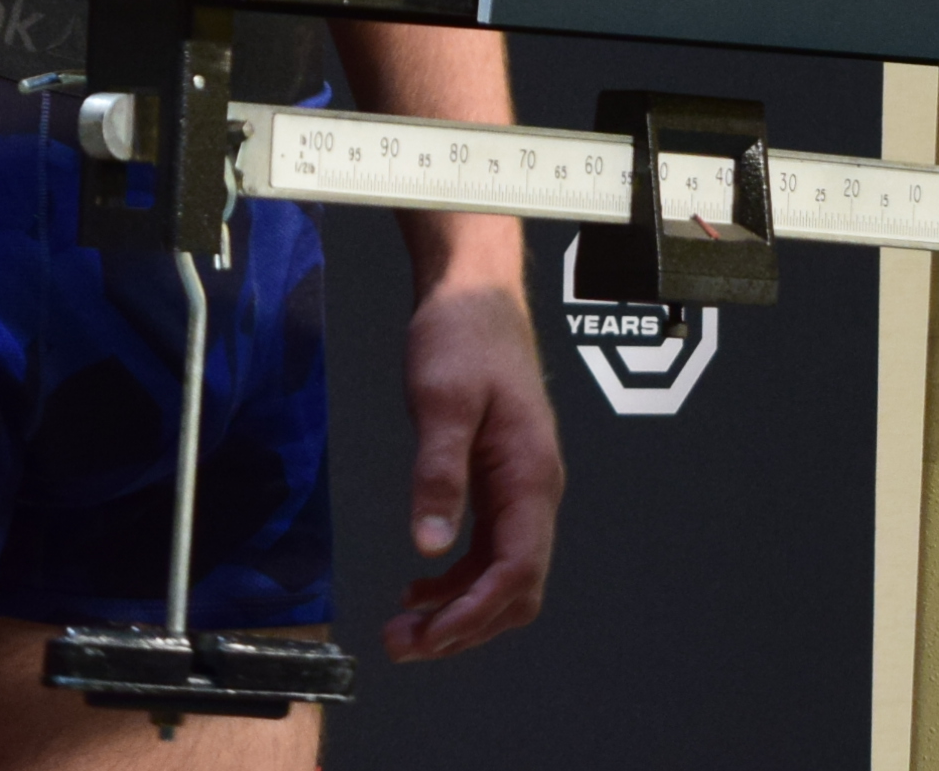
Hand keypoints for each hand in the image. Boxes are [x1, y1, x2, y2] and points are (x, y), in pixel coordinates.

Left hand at [381, 273, 559, 658]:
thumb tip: (427, 546)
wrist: (475, 293)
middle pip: (514, 586)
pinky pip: (490, 547)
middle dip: (464, 626)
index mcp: (530, 476)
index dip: (474, 614)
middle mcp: (535, 490)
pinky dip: (458, 576)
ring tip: (405, 627)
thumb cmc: (462, 337)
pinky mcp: (501, 479)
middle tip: (404, 644)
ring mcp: (520, 487)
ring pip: (502, 573)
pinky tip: (420, 581)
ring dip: (457, 608)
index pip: (516, 570)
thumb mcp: (442, 401)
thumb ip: (437, 474)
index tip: (429, 637)